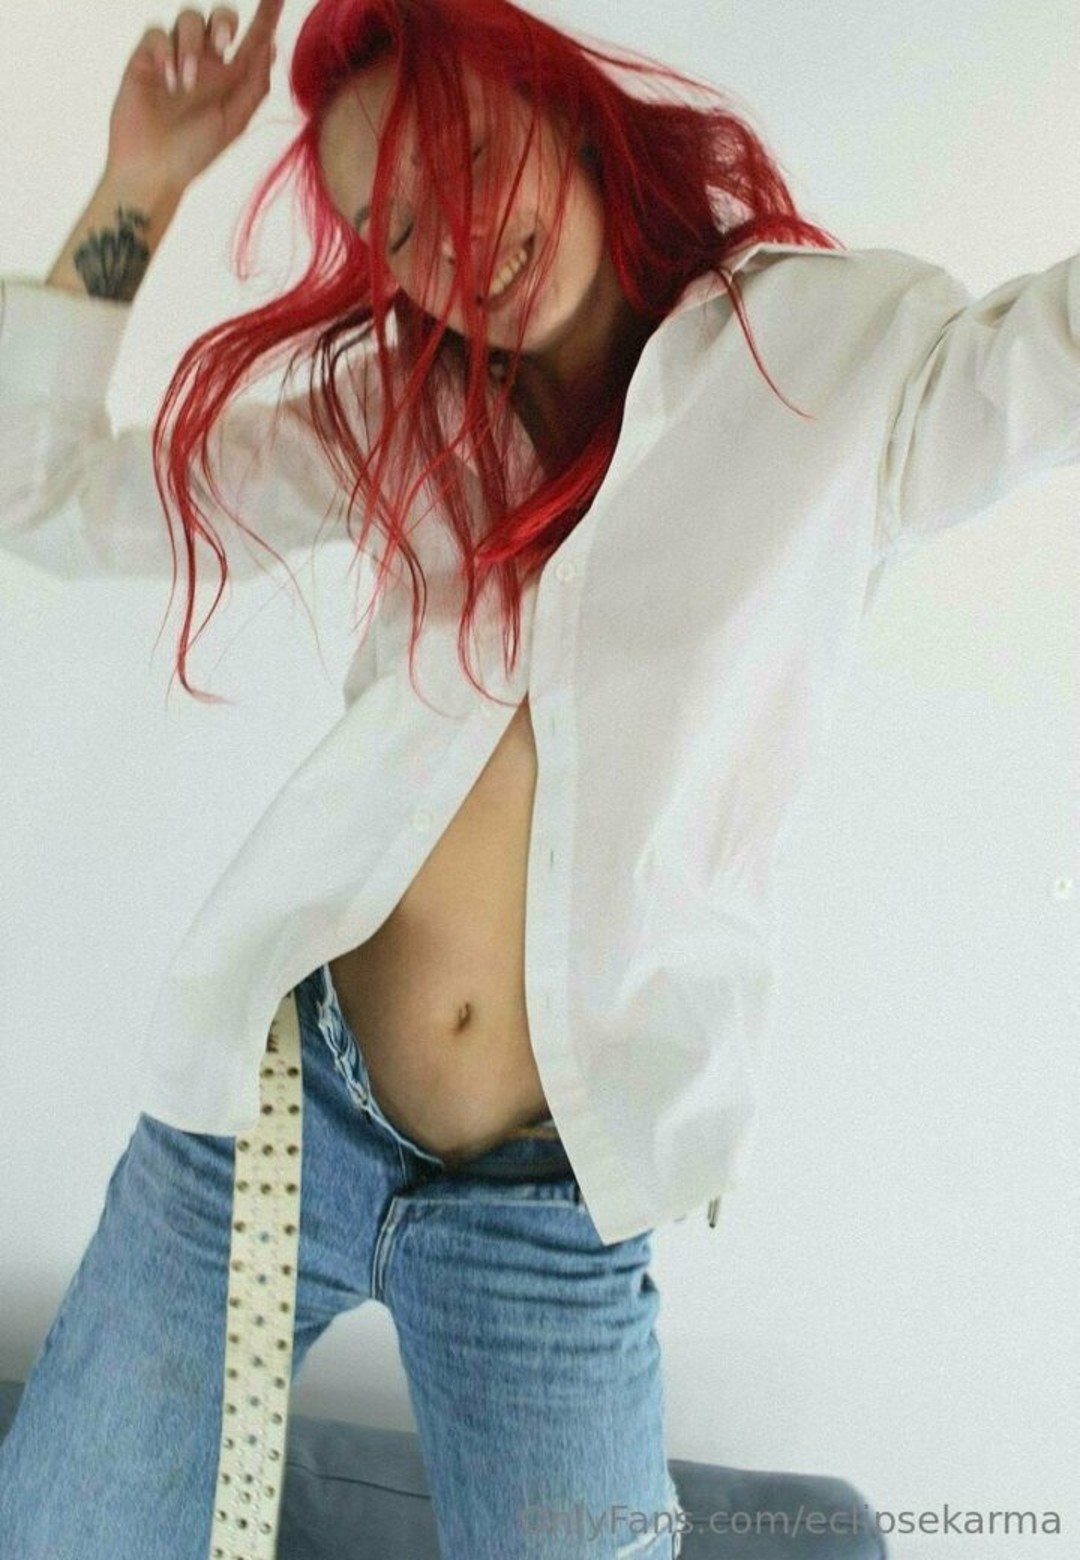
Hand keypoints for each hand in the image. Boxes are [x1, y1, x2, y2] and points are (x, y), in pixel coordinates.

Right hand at [106, 0, 284, 195]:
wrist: (154, 170)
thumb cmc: (194, 152)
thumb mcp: (233, 122)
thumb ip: (254, 84)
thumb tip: (271, 45)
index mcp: (230, 77)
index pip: (252, 38)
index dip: (266, 15)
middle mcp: (204, 62)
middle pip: (219, 17)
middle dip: (223, 22)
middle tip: (223, 46)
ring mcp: (174, 57)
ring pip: (188, 19)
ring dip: (190, 45)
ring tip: (186, 84)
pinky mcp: (146, 58)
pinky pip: (156, 33)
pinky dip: (164, 51)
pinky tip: (168, 81)